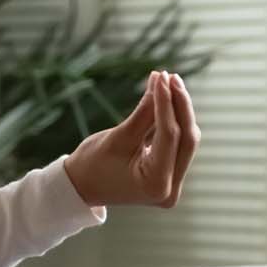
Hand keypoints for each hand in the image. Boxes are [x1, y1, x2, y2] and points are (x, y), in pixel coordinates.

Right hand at [64, 70, 198, 208]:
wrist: (80, 187)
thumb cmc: (93, 165)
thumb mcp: (119, 137)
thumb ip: (145, 112)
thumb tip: (161, 81)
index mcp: (156, 185)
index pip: (169, 136)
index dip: (167, 103)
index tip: (161, 77)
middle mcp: (170, 190)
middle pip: (186, 139)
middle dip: (179, 106)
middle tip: (169, 76)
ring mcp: (172, 184)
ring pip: (185, 139)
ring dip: (178, 110)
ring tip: (167, 80)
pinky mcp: (169, 174)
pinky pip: (177, 143)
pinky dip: (171, 120)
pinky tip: (166, 95)